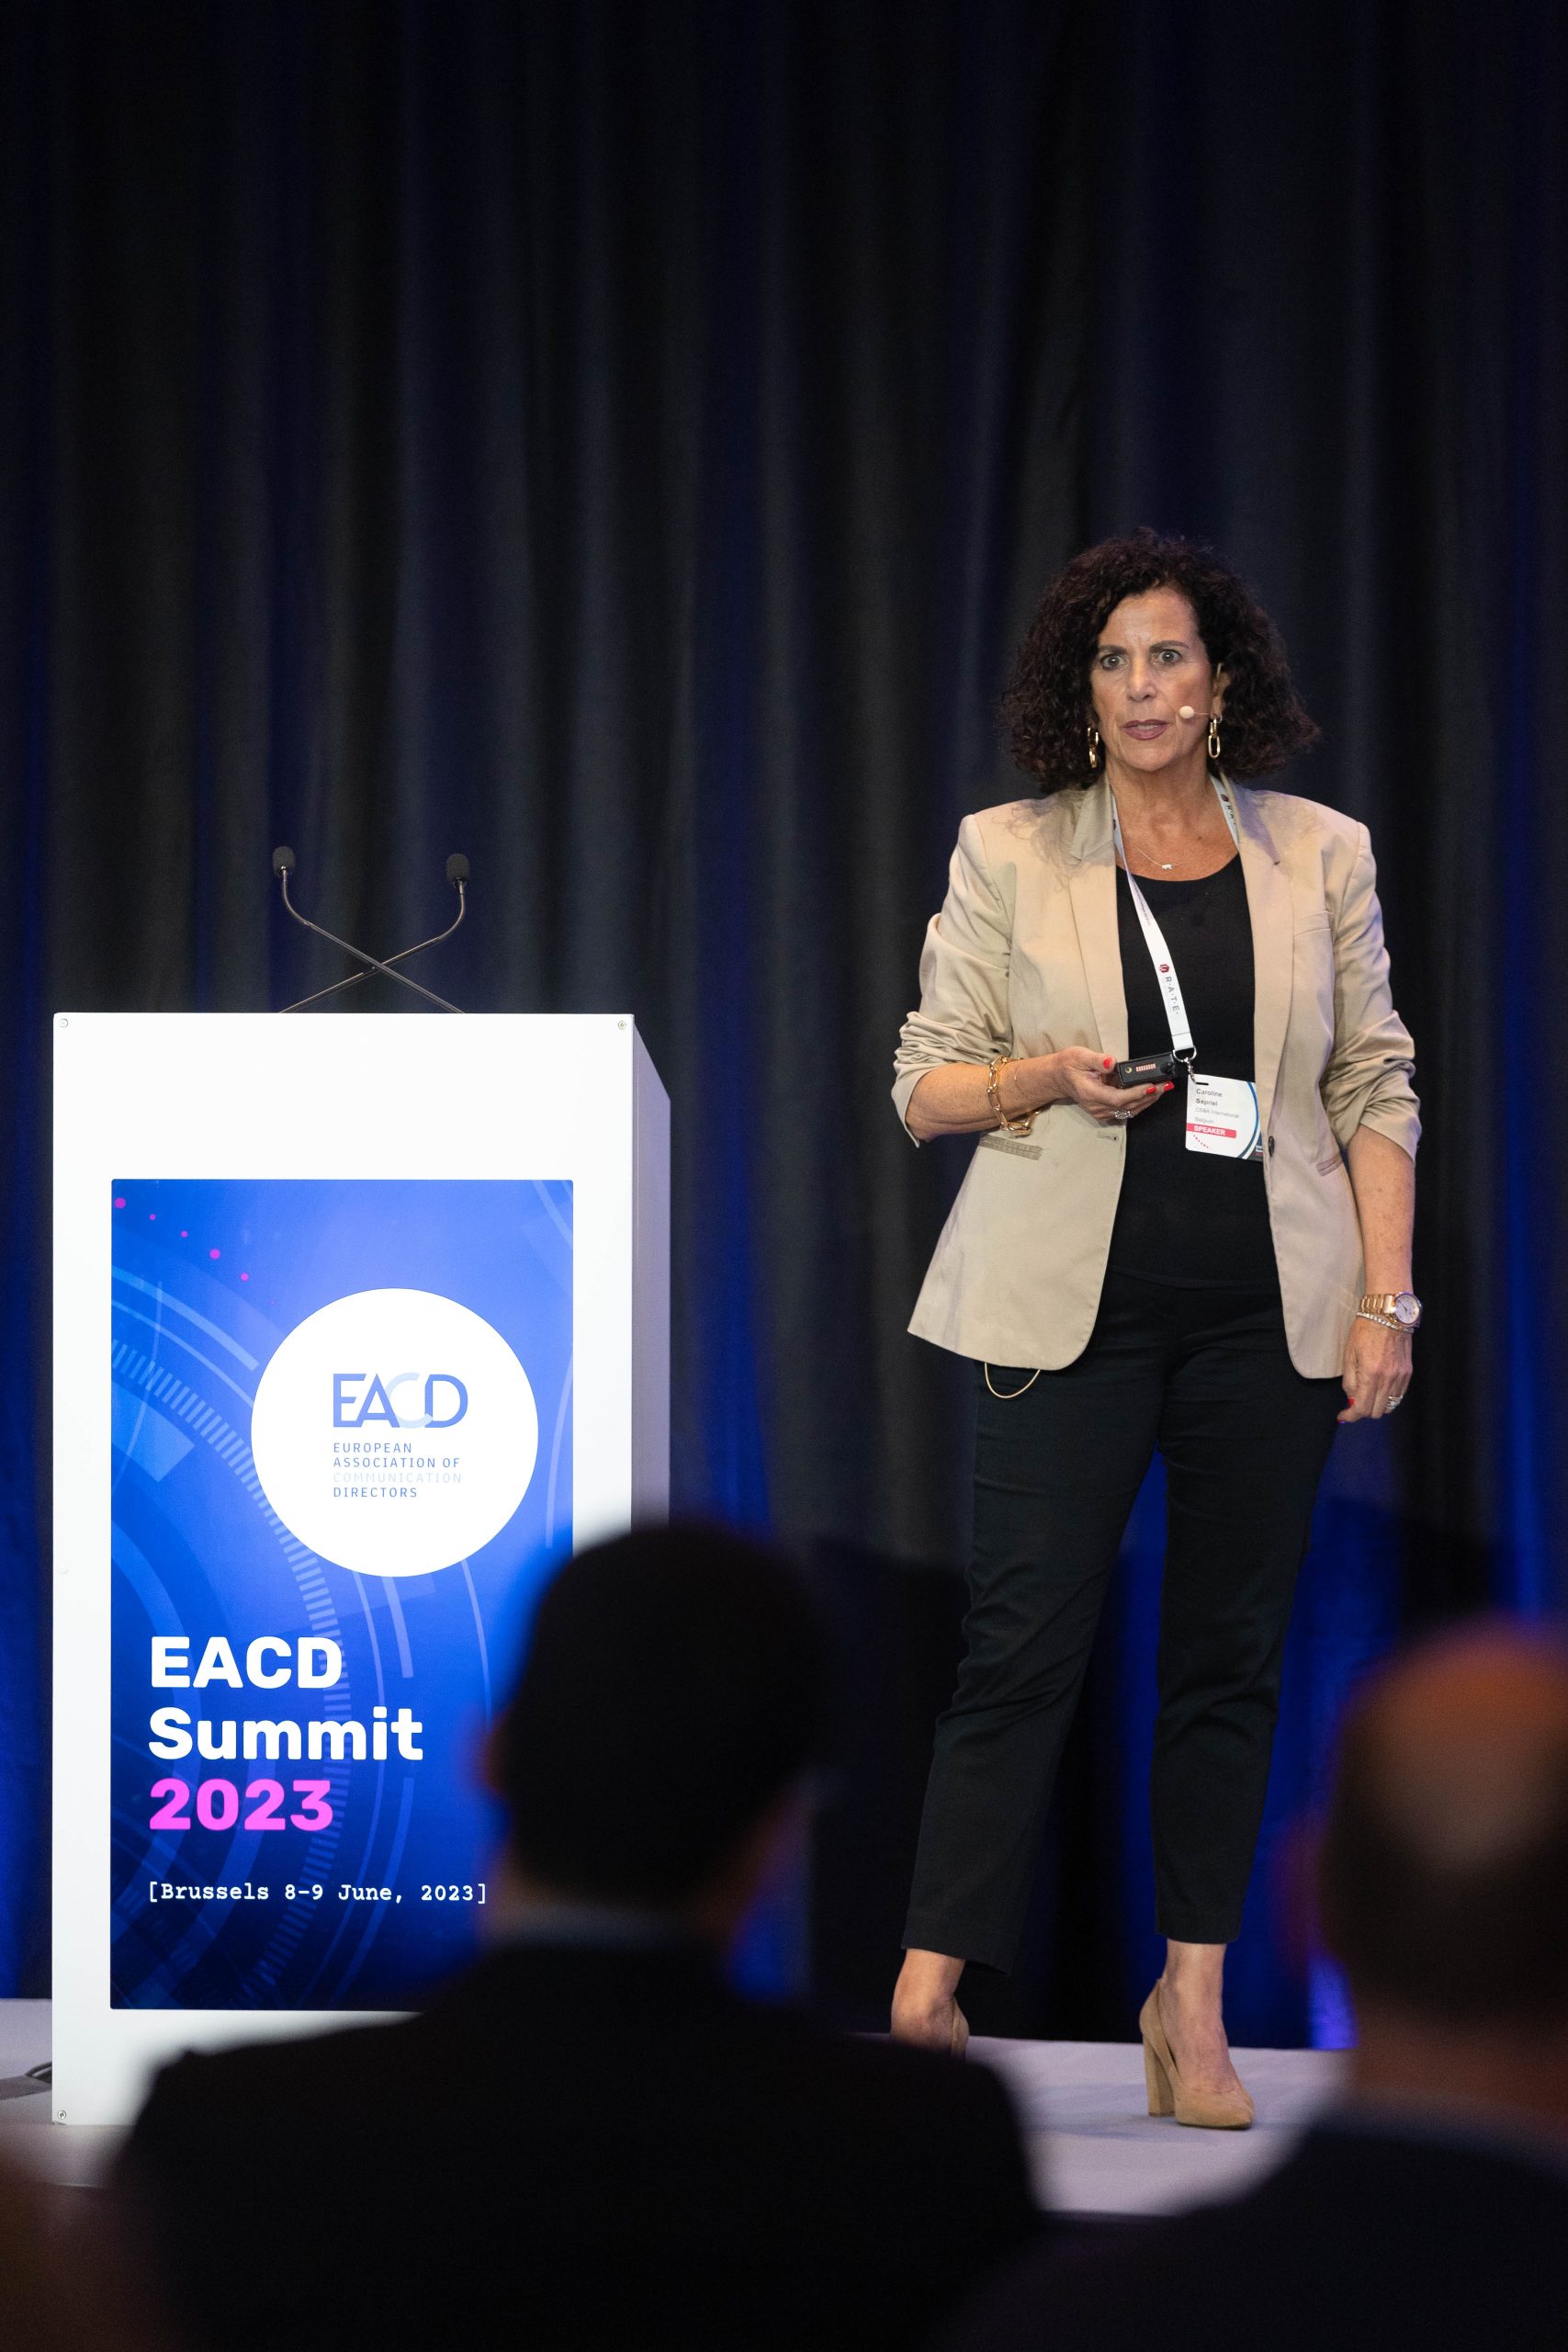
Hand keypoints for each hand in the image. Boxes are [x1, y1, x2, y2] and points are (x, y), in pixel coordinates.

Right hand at [1046, 1047, 1174, 1125]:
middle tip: (1165, 1085)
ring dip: (1147, 1100)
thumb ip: (1097, 1060)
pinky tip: (1149, 1094)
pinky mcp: (1104, 1111)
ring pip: (1129, 1110)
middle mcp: (1096, 1106)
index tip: (1152, 1085)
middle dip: (1149, 1095)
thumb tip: (1112, 1062)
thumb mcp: (1079, 1056)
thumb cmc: (1069, 1066)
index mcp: (1090, 1093)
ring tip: (1162, 1088)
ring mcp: (1100, 1111)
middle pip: (1128, 1105)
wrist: (1058, 1077)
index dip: (1137, 1093)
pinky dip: (1139, 1102)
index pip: (1118, 1097)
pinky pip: (1125, 1110)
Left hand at [1338, 1316, 1413, 1422]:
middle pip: (1377, 1411)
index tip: (1343, 1416)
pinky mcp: (1408, 1373)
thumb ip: (1350, 1381)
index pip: (1362, 1408)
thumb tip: (1351, 1399)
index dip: (1351, 1416)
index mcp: (1370, 1375)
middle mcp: (1388, 1379)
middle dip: (1363, 1411)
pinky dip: (1388, 1397)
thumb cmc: (1364, 1331)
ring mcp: (1400, 1377)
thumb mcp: (1349, 1355)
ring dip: (1376, 1405)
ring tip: (1367, 1394)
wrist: (1388, 1315)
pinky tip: (1379, 1388)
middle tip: (1354, 1402)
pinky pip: (1399, 1395)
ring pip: (1390, 1406)